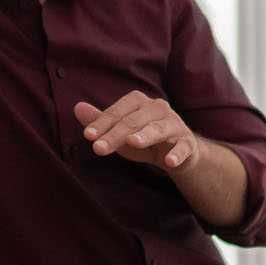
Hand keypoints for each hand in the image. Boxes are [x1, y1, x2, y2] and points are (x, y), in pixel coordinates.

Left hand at [74, 94, 199, 172]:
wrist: (178, 152)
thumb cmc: (144, 139)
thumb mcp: (120, 132)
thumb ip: (100, 121)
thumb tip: (77, 107)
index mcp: (140, 102)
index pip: (118, 111)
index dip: (102, 122)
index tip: (88, 136)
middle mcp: (158, 108)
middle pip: (134, 120)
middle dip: (116, 134)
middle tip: (99, 148)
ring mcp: (174, 125)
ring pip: (159, 129)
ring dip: (146, 135)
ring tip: (133, 142)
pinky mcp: (187, 143)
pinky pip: (183, 147)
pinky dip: (177, 154)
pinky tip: (170, 162)